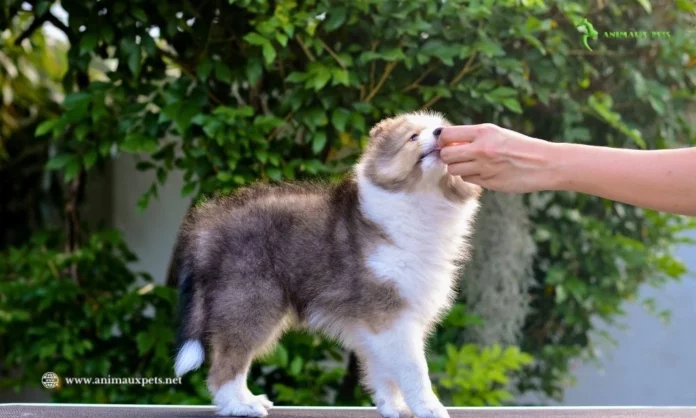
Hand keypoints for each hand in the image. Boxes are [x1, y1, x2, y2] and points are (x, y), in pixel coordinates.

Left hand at [438, 123, 560, 192]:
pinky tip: (483, 172)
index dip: (442, 140)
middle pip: (446, 155)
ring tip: (471, 164)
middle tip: (456, 156)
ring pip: (454, 170)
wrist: (544, 164)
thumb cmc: (520, 146)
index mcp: (484, 132)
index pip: (447, 135)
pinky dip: (470, 176)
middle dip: (447, 156)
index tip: (445, 143)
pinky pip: (467, 179)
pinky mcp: (488, 182)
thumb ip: (473, 137)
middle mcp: (481, 149)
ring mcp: (484, 167)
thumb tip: (447, 141)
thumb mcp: (497, 133)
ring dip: (458, 167)